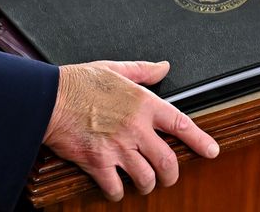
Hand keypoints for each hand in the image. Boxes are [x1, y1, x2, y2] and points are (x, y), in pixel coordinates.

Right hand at [42, 60, 218, 201]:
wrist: (48, 99)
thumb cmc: (79, 82)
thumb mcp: (115, 68)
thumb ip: (142, 71)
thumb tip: (163, 67)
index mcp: (144, 103)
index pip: (181, 124)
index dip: (200, 140)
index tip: (211, 151)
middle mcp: (136, 128)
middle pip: (168, 161)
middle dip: (172, 174)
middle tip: (168, 177)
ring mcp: (118, 148)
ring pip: (146, 178)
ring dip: (147, 184)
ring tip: (143, 183)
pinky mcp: (98, 163)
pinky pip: (116, 188)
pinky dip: (118, 192)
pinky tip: (116, 188)